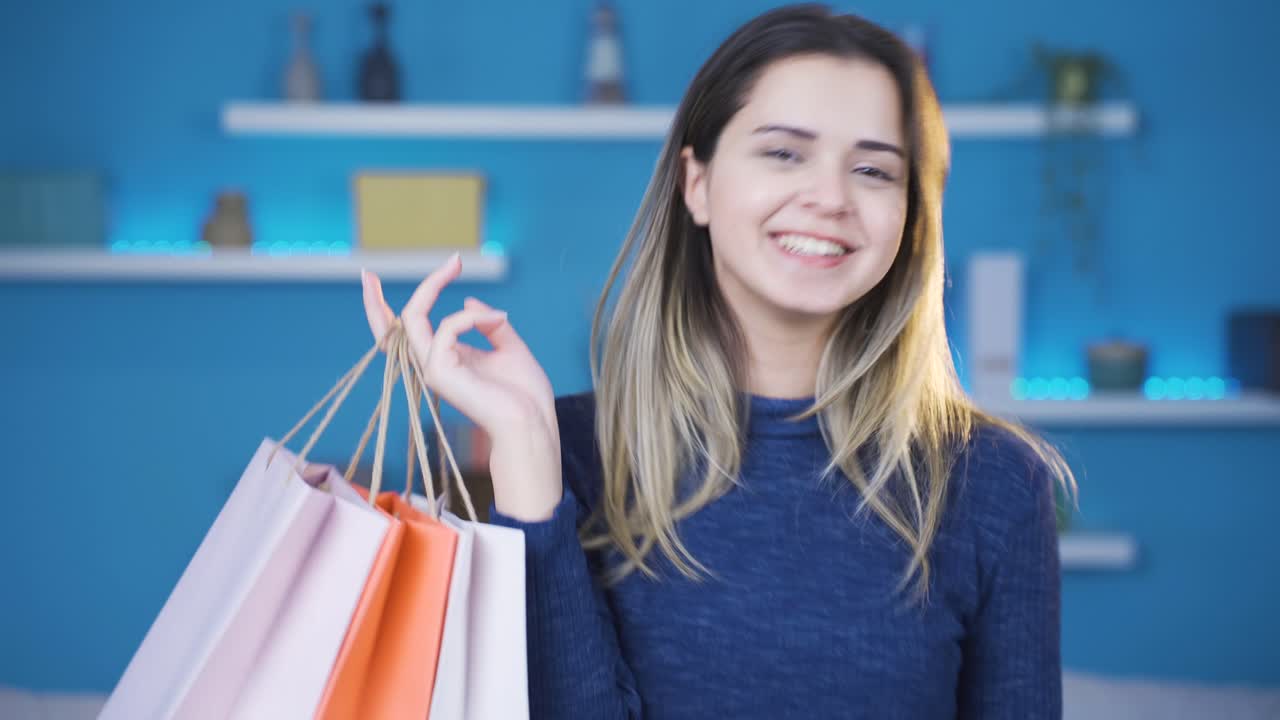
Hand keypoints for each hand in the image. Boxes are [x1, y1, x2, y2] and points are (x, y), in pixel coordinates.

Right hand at [361, 254, 562, 520]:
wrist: (533, 423)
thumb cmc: (524, 395)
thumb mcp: (509, 348)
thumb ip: (489, 324)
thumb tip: (470, 300)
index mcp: (446, 361)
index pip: (407, 334)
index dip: (387, 309)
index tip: (379, 282)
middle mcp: (433, 365)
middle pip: (391, 327)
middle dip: (378, 298)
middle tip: (370, 271)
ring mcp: (433, 370)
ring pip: (412, 318)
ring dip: (432, 284)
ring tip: (455, 264)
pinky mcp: (440, 373)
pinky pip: (446, 326)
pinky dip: (471, 316)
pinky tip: (496, 318)